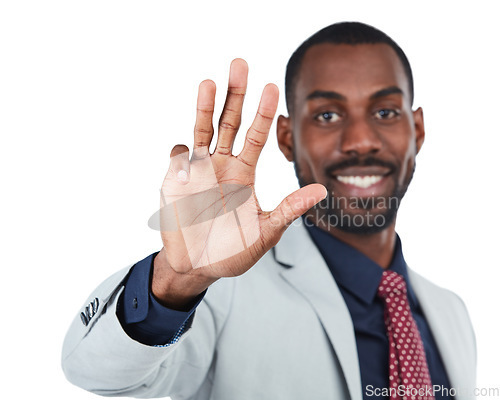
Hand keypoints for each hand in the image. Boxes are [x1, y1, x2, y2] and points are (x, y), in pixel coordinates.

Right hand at [152, 59, 325, 306]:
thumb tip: (321, 191)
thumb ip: (289, 210)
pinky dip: (183, 155)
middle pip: (229, 123)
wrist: (198, 266)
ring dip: (204, 107)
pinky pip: (179, 158)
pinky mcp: (176, 181)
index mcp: (243, 173)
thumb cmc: (233, 251)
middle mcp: (222, 166)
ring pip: (202, 131)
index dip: (263, 113)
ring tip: (209, 82)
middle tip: (240, 64)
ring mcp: (198, 171)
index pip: (256, 136)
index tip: (272, 87)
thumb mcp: (265, 231)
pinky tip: (189, 167)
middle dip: (235, 95)